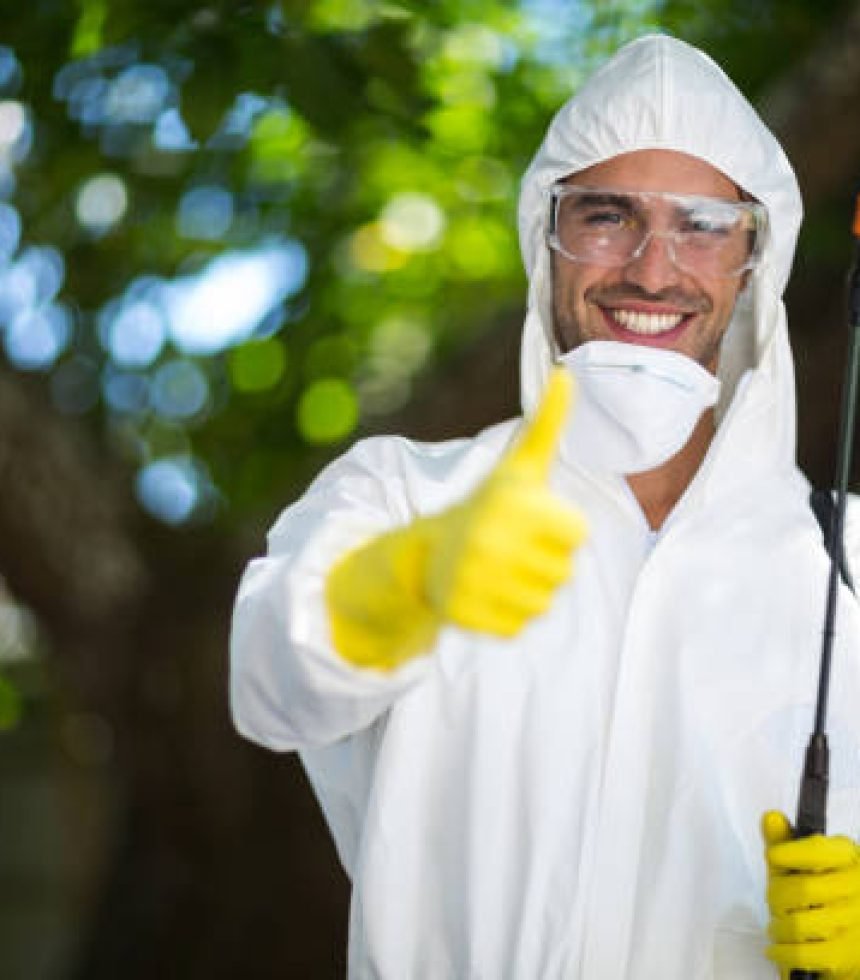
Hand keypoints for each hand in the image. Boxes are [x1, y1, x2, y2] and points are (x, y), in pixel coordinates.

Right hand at [325, 370, 586, 669]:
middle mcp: (491, 542)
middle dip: (542, 562)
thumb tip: (567, 372)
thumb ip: (548, 421)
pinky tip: (484, 594)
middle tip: (508, 547)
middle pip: (563, 572)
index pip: (577, 534)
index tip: (527, 520)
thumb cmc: (488, 505)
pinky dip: (506, 615)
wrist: (426, 551)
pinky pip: (518, 627)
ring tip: (497, 570)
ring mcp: (475, 582)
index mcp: (512, 504)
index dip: (557, 529)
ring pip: (543, 603)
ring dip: (527, 591)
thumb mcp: (519, 465)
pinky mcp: (465, 617)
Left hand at [761, 810, 859, 978]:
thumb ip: (785, 841)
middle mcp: (857, 887)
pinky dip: (782, 950)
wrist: (850, 938)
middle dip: (777, 896)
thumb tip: (771, 817)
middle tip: (774, 900)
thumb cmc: (820, 892)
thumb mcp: (802, 863)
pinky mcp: (846, 955)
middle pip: (802, 889)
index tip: (773, 856)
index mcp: (849, 858)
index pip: (820, 850)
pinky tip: (777, 947)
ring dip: (778, 925)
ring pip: (799, 923)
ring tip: (777, 924)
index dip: (792, 852)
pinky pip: (804, 953)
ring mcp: (855, 923)